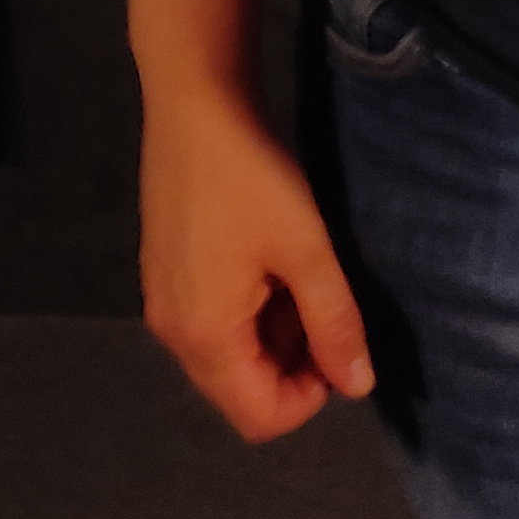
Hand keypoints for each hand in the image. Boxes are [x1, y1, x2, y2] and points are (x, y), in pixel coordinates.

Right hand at [140, 90, 373, 442]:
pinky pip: (209, 323)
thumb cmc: (252, 175)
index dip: (310, 397)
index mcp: (203, 335)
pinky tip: (267, 262)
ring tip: (298, 277)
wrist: (194, 101)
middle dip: (291, 367)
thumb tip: (357, 386)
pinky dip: (245, 313)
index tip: (338, 343)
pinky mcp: (161, 272)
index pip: (260, 416)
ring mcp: (161, 301)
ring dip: (270, 338)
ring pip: (225, 357)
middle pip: (238, 393)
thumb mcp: (307, 249)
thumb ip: (334, 324)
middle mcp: (172, 331)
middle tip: (321, 306)